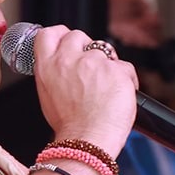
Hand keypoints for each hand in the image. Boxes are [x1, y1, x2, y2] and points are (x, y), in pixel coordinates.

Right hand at [28, 25, 139, 152]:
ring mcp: (93, 63)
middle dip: (87, 48)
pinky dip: (126, 79)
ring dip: (108, 65)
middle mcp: (69, 59)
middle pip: (79, 35)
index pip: (49, 33)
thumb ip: (55, 74)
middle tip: (92, 70)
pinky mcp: (115, 70)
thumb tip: (65, 67)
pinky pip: (125, 67)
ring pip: (105, 50)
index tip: (67, 40)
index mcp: (48, 66)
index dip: (61, 34)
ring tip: (106, 89)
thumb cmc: (71, 126)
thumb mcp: (49, 95)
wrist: (87, 140)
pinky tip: (120, 94)